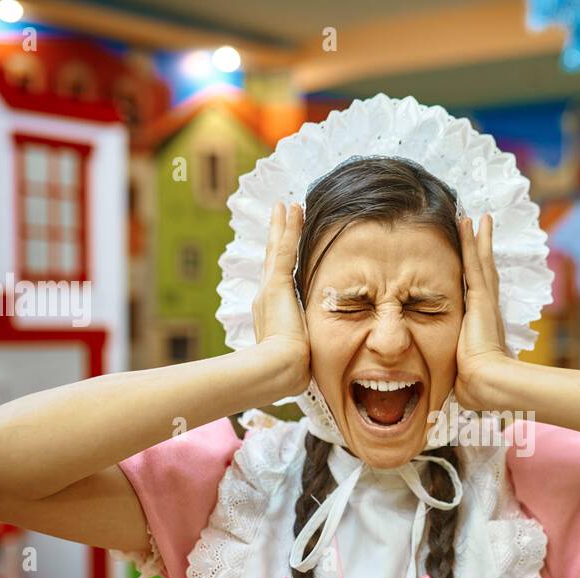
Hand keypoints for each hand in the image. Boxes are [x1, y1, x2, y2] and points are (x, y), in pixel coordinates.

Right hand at [252, 201, 309, 394]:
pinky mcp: (277, 285)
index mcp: (271, 313)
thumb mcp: (300, 353)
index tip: (282, 248)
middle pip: (272, 259)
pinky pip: (285, 248)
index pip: (278, 281)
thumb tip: (314, 358)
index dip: (280, 263)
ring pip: (277, 249)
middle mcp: (265, 298)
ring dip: (282, 226)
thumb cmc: (291, 370)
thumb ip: (305, 346)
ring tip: (286, 205)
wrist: (280, 370)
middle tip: (278, 215)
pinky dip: (289, 227)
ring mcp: (270, 289)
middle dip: (275, 237)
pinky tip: (293, 207)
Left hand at [455, 213, 514, 410]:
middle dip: (480, 250)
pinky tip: (469, 221)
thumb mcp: (460, 372)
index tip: (473, 259)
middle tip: (480, 226)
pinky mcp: (480, 298)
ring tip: (476, 216)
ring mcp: (484, 302)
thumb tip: (442, 394)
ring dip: (477, 239)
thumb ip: (453, 371)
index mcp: (481, 324)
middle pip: (483, 271)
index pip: (477, 293)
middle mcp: (485, 309)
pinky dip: (472, 241)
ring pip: (480, 262)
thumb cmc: (475, 386)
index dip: (475, 274)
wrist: (487, 383)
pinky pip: (474, 262)